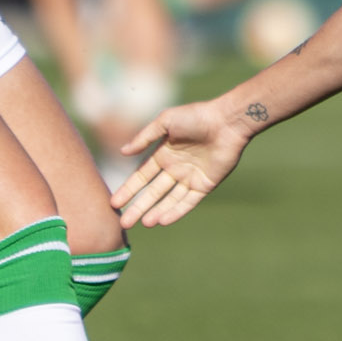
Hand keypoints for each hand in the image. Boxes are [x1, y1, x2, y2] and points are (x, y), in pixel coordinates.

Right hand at [111, 100, 250, 227]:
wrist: (226, 122)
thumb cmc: (195, 116)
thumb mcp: (165, 122)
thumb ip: (144, 137)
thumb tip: (122, 152)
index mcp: (163, 154)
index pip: (142, 177)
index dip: (128, 190)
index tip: (115, 203)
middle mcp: (175, 168)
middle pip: (153, 192)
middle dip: (138, 207)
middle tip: (124, 222)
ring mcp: (190, 178)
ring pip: (169, 200)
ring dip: (156, 212)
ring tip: (143, 224)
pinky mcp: (205, 185)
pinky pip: (188, 201)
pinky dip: (176, 211)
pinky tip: (162, 221)